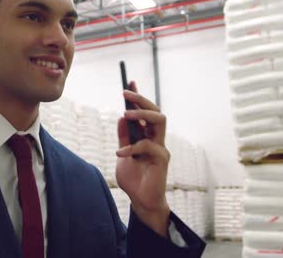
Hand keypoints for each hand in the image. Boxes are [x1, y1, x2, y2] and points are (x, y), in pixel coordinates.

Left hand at [115, 81, 170, 236]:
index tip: (129, 82)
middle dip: (141, 99)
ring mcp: (161, 148)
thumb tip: (122, 118)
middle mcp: (157, 139)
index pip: (145, 112)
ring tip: (126, 113)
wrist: (140, 200)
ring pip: (160, 121)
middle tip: (125, 93)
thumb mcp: (123, 154)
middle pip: (156, 112)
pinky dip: (132, 146)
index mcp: (147, 136)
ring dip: (142, 114)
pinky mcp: (162, 159)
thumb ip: (124, 137)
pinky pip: (147, 145)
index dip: (138, 97)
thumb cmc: (134, 179)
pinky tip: (120, 153)